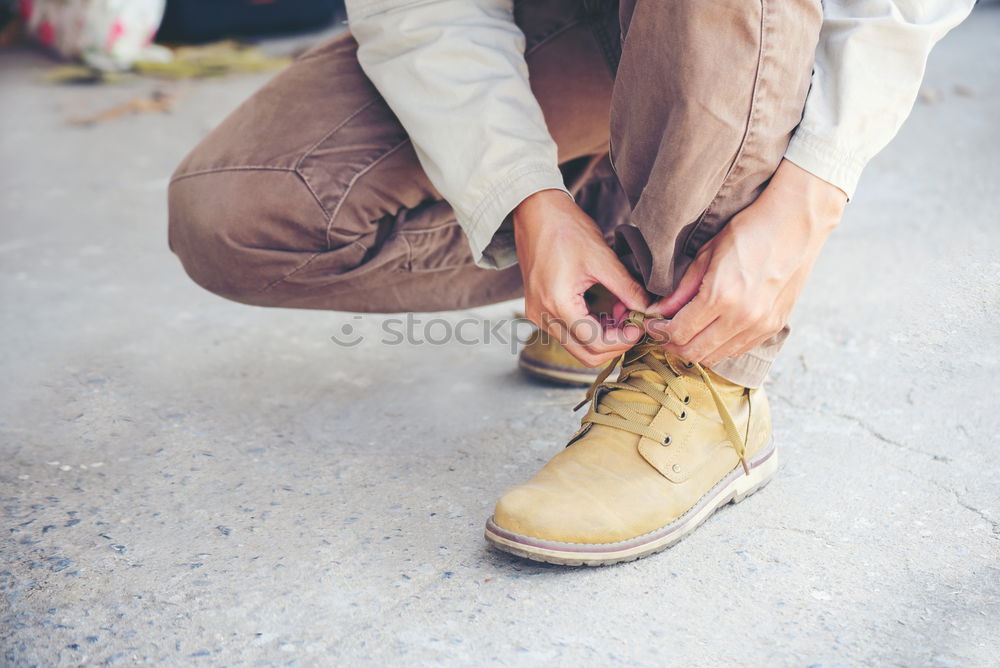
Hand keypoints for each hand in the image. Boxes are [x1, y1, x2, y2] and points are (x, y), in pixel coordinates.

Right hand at [514, 189, 649, 366]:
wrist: (535, 212)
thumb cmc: (566, 229)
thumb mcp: (602, 258)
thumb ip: (627, 288)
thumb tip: (649, 310)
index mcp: (557, 304)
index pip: (595, 343)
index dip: (623, 340)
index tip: (640, 325)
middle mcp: (542, 316)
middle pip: (585, 354)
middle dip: (614, 344)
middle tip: (634, 324)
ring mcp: (537, 315)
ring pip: (577, 347)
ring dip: (603, 336)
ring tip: (621, 311)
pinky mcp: (538, 310)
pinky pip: (567, 333)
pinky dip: (589, 328)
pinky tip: (605, 309)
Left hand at [643, 159, 846, 367]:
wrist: (795, 225)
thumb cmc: (749, 231)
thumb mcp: (706, 254)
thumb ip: (682, 289)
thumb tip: (660, 312)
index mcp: (721, 296)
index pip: (679, 332)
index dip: (659, 332)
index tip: (651, 324)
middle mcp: (742, 318)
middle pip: (695, 352)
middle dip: (673, 345)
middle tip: (663, 333)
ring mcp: (760, 326)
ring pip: (716, 357)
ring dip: (695, 349)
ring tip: (685, 333)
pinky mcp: (773, 327)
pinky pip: (738, 350)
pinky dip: (719, 347)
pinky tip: (711, 331)